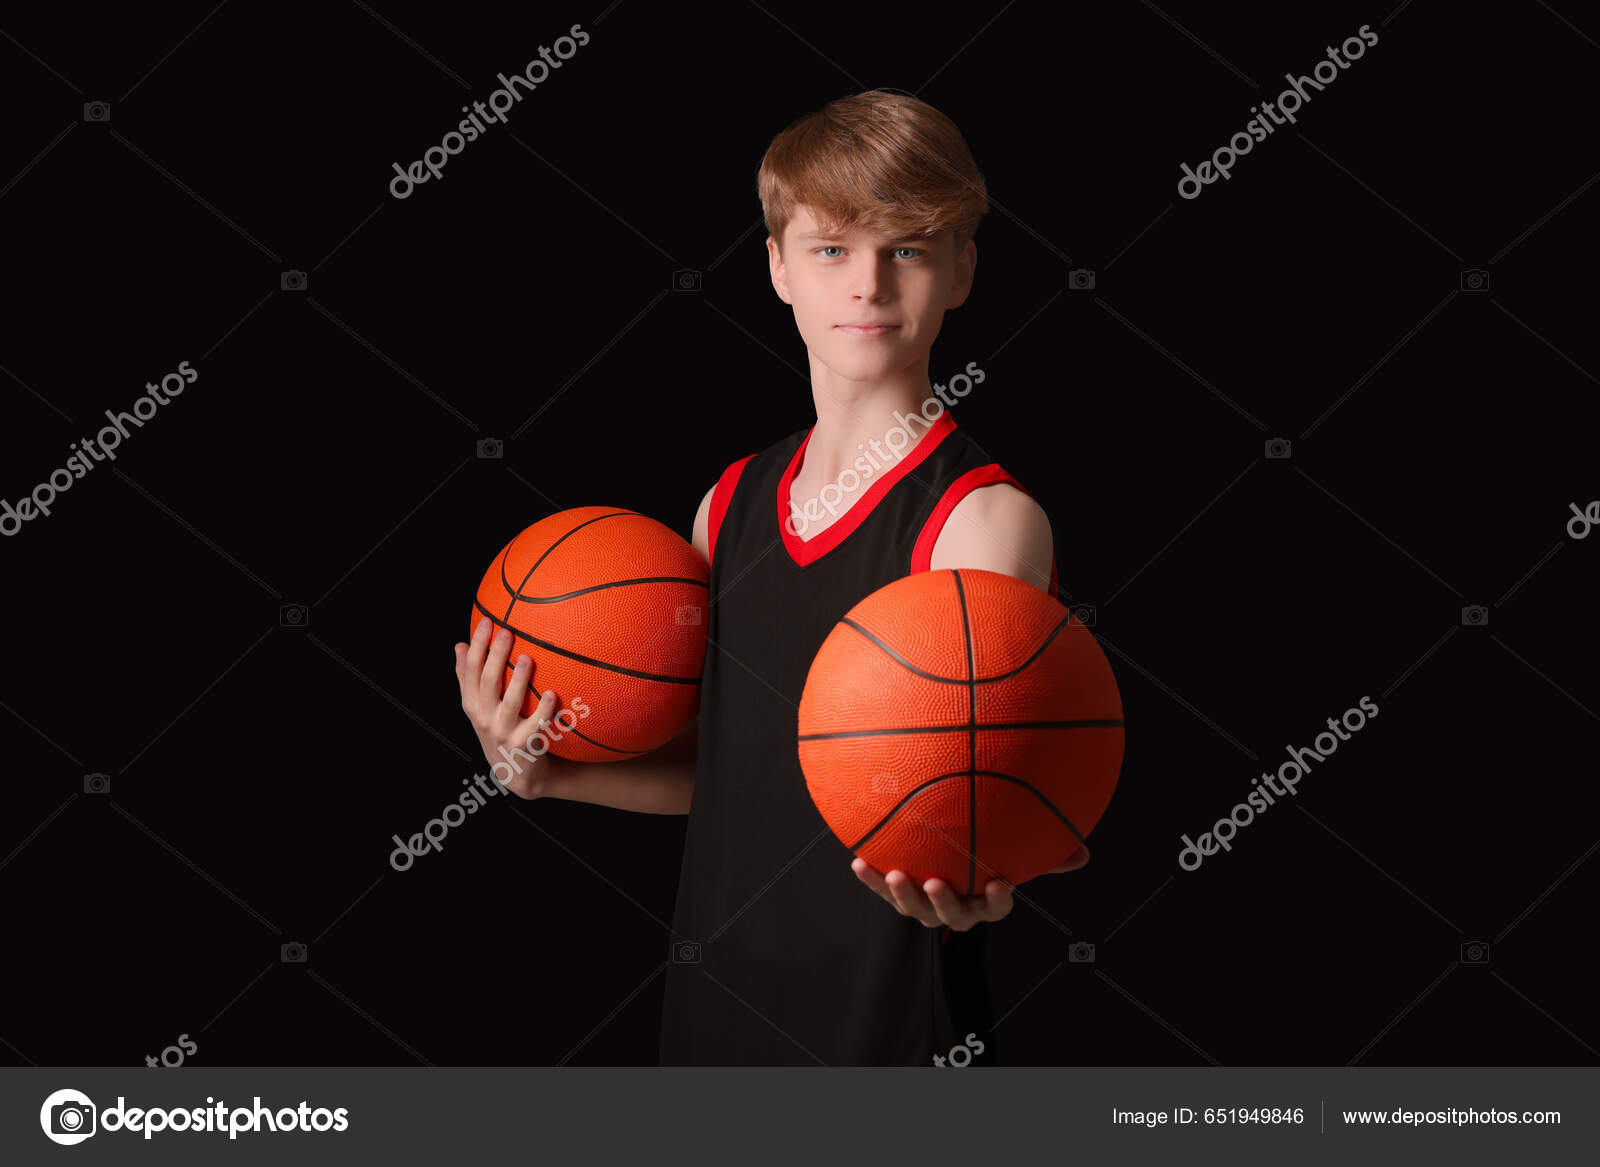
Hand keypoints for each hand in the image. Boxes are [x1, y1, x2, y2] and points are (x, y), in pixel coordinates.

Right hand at [454, 616, 561, 798]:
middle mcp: (483, 717)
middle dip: (495, 655)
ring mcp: (502, 732)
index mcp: (472, 704)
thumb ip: (468, 678)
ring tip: (528, 659)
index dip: (477, 645)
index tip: (486, 620)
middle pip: (487, 681)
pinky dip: (544, 711)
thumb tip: (459, 644)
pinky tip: (553, 695)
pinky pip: (535, 726)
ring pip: (509, 703)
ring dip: (519, 680)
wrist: (517, 773)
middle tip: (506, 631)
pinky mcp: (522, 745)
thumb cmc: (500, 730)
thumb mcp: (479, 707)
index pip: (470, 670)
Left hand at [851, 844, 1089, 931]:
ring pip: (915, 909)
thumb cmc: (992, 849)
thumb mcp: (1018, 851)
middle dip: (943, 903)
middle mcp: (956, 907)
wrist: (947, 848)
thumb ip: (1046, 854)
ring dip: (902, 895)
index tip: (1001, 884)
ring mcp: (925, 902)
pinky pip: (884, 888)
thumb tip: (1083, 854)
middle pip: (951, 916)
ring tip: (895, 874)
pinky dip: (871, 879)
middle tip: (936, 883)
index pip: (996, 908)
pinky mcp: (899, 891)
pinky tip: (858, 861)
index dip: (997, 900)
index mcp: (985, 900)